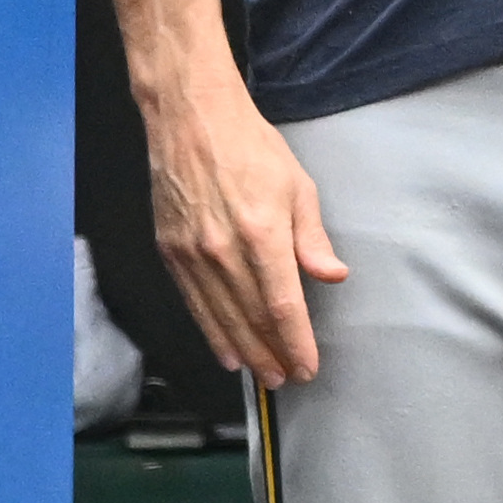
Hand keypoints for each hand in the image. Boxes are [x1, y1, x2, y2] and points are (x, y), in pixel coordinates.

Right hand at [143, 73, 345, 384]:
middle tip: (286, 379)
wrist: (192, 122)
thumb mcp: (298, 185)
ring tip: (261, 375)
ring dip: (242, 350)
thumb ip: (312, 238)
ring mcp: (192, 255)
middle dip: (271, 354)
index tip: (308, 366)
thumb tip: (332, 275)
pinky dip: (210, 331)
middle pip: (249, 319)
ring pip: (219, 318)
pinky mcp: (170, 253)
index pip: (282, 305)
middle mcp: (223, 252)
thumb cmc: (251, 147)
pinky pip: (193, 303)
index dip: (295, 341)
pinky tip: (224, 350)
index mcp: (262, 234)